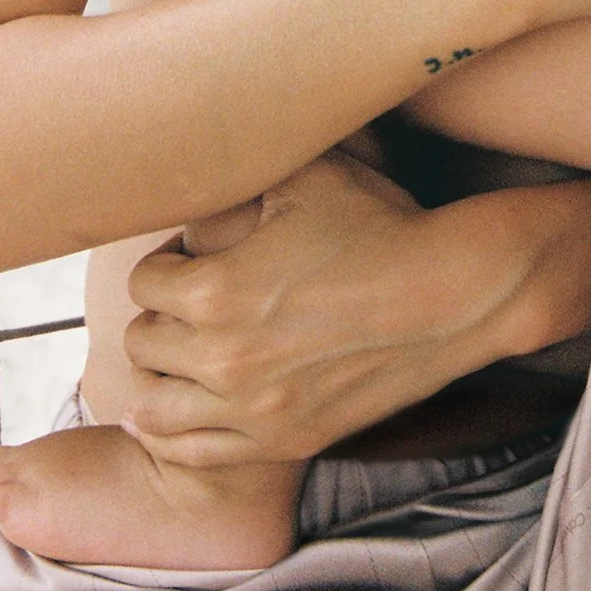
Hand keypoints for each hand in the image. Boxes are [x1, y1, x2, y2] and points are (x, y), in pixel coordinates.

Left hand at [122, 156, 590, 468]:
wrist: (449, 295)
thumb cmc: (380, 224)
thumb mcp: (308, 174)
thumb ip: (245, 163)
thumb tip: (204, 140)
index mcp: (216, 290)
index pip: (143, 282)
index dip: (165, 263)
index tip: (190, 259)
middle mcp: (222, 357)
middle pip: (142, 341)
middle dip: (162, 315)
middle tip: (191, 303)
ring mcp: (252, 408)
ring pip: (153, 405)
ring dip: (160, 374)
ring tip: (180, 354)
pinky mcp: (281, 439)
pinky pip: (192, 451)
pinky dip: (174, 431)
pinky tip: (176, 409)